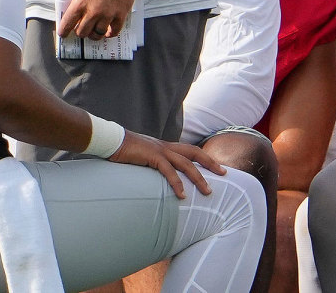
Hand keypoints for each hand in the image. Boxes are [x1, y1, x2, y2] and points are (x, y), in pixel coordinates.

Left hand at [56, 0, 136, 38]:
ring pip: (97, 34)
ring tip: (93, 31)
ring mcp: (107, 14)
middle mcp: (93, 11)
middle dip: (79, 32)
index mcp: (79, 3)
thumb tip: (66, 4)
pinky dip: (109, 34)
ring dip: (94, 34)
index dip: (63, 31)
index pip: (67, 24)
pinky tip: (106, 31)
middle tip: (81, 29)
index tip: (63, 33)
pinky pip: (114, 31)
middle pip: (82, 32)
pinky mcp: (120, 14)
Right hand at [109, 130, 223, 199]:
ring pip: (186, 163)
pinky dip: (177, 183)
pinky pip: (169, 171)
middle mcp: (165, 146)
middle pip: (194, 153)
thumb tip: (157, 175)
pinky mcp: (152, 156)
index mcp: (164, 146)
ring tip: (208, 191)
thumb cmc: (124, 150)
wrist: (111, 141)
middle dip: (210, 163)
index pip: (189, 150)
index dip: (203, 158)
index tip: (216, 166)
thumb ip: (152, 163)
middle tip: (224, 173)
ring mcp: (160, 150)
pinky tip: (182, 195)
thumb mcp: (142, 156)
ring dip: (199, 178)